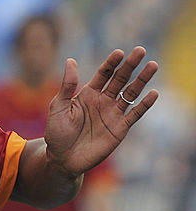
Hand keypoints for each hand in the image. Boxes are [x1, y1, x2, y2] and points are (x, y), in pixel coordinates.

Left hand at [44, 47, 157, 174]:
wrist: (63, 158)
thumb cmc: (57, 132)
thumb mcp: (59, 107)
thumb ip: (67, 86)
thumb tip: (70, 61)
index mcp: (88, 94)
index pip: (103, 74)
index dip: (111, 63)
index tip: (120, 52)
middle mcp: (103, 101)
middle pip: (120, 79)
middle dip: (130, 65)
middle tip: (140, 51)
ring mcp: (113, 114)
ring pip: (131, 93)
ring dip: (142, 80)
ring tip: (152, 65)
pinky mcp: (120, 129)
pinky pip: (135, 114)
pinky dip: (144, 104)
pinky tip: (153, 93)